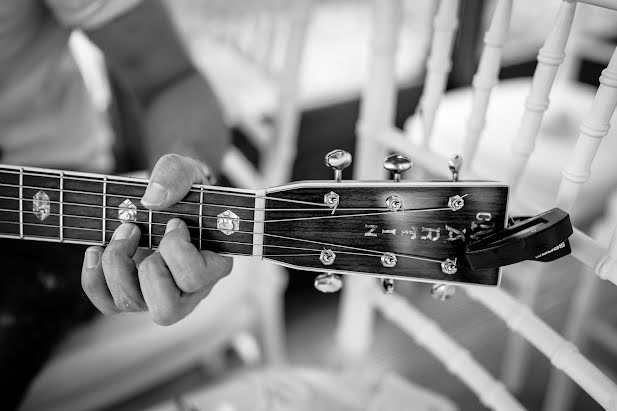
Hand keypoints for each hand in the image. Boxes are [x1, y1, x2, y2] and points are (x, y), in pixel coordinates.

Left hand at [81, 154, 232, 324]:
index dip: (177, 250)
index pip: (196, 278)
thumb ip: (176, 175)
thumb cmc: (184, 188)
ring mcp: (158, 295)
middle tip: (138, 231)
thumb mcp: (187, 170)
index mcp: (213, 265)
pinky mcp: (132, 294)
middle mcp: (189, 289)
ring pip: (133, 305)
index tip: (174, 222)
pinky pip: (108, 304)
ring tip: (120, 232)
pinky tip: (96, 249)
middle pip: (167, 309)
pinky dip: (94, 278)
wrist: (165, 195)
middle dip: (147, 269)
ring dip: (116, 265)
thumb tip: (151, 200)